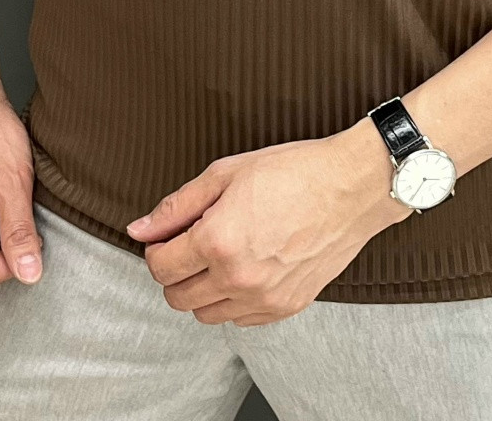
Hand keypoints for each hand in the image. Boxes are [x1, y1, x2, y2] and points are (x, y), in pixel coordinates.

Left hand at [124, 121, 411, 325]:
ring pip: (205, 314)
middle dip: (175, 270)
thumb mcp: (227, 172)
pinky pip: (240, 319)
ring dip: (202, 289)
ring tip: (221, 254)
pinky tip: (246, 267)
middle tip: (192, 243)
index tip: (169, 235)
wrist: (351, 187)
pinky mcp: (286, 307)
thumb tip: (139, 229)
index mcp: (218, 241)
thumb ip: (177, 205)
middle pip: (177, 297)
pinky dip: (233, 300)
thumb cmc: (294, 172)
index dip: (157, 248)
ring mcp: (264, 298)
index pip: (160, 266)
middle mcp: (238, 277)